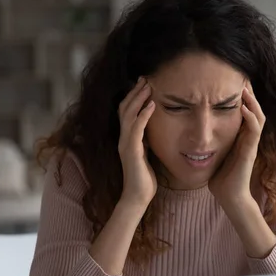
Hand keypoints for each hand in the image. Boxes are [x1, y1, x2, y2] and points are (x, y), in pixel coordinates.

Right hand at [117, 77, 156, 205]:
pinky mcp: (131, 151)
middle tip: (145, 78)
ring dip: (138, 99)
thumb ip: (146, 142)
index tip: (144, 84)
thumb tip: (152, 131)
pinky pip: (136, 129)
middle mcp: (123, 138)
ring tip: (148, 86)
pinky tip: (152, 105)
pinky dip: (144, 115)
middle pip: (125, 108)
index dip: (133, 97)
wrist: (137, 196)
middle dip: (134, 92)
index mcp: (127, 138)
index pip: (127, 112)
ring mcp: (125, 144)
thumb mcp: (146, 154)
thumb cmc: (144, 178)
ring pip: (128, 115)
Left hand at [208, 83, 265, 206]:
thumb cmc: (220, 178)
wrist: (228, 197)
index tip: (233, 82)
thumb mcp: (214, 153)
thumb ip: (210, 141)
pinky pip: (254, 131)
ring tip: (245, 88)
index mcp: (240, 137)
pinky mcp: (250, 151)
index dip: (242, 98)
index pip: (245, 112)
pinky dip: (250, 118)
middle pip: (254, 110)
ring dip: (252, 102)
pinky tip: (243, 108)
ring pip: (258, 117)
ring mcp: (251, 144)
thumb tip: (193, 131)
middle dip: (250, 95)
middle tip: (242, 78)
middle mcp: (248, 138)